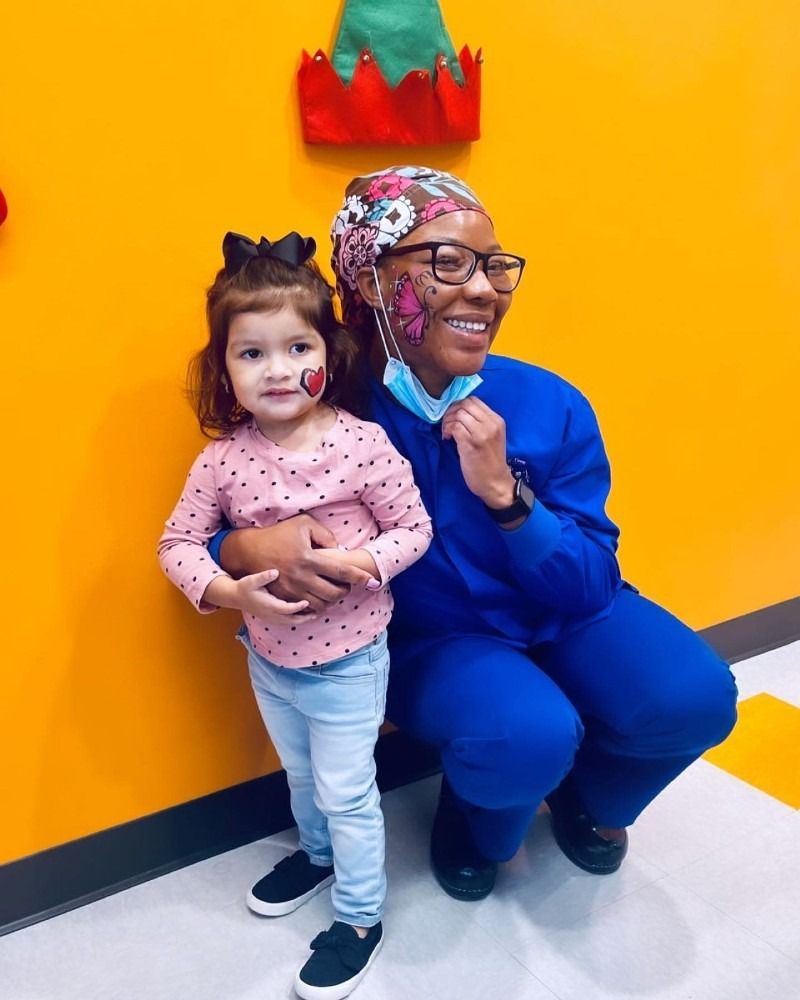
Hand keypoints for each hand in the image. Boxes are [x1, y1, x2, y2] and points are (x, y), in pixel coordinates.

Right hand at [204, 570, 314, 623]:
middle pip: (292, 619)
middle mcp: (271, 614)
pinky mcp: (272, 618)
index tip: (308, 601)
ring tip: (317, 612)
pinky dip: (297, 618)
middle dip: (306, 617)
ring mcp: (271, 618)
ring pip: (291, 622)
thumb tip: (275, 572)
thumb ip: (263, 577)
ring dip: (303, 619)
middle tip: (320, 611)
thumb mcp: (251, 580)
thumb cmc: (244, 587)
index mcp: (268, 606)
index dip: (298, 607)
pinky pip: (287, 621)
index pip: (286, 609)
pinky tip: (306, 612)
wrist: (235, 597)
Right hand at [218, 515, 373, 610]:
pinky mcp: (283, 598)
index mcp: (309, 558)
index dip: (360, 578)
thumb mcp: (304, 524)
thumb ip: (326, 535)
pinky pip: (307, 609)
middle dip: (346, 590)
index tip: (372, 581)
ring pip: (322, 605)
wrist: (250, 549)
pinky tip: (320, 596)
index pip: (341, 572)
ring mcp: (292, 590)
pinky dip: (318, 606)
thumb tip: (340, 551)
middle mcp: (301, 577)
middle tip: (347, 584)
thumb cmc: (280, 534)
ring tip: (333, 590)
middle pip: (334, 593)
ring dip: (332, 600)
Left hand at [441, 398, 516, 507]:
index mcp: (496, 420)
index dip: (459, 406)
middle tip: (447, 425)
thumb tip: (457, 412)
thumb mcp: (491, 436)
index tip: (453, 417)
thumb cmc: (490, 461)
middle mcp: (491, 424)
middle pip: (464, 404)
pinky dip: (447, 430)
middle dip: (451, 412)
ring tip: (447, 433)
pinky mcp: (471, 443)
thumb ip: (479, 422)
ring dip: (448, 422)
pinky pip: (455, 427)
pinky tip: (447, 439)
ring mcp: (482, 433)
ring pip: (458, 414)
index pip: (473, 400)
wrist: (495, 483)